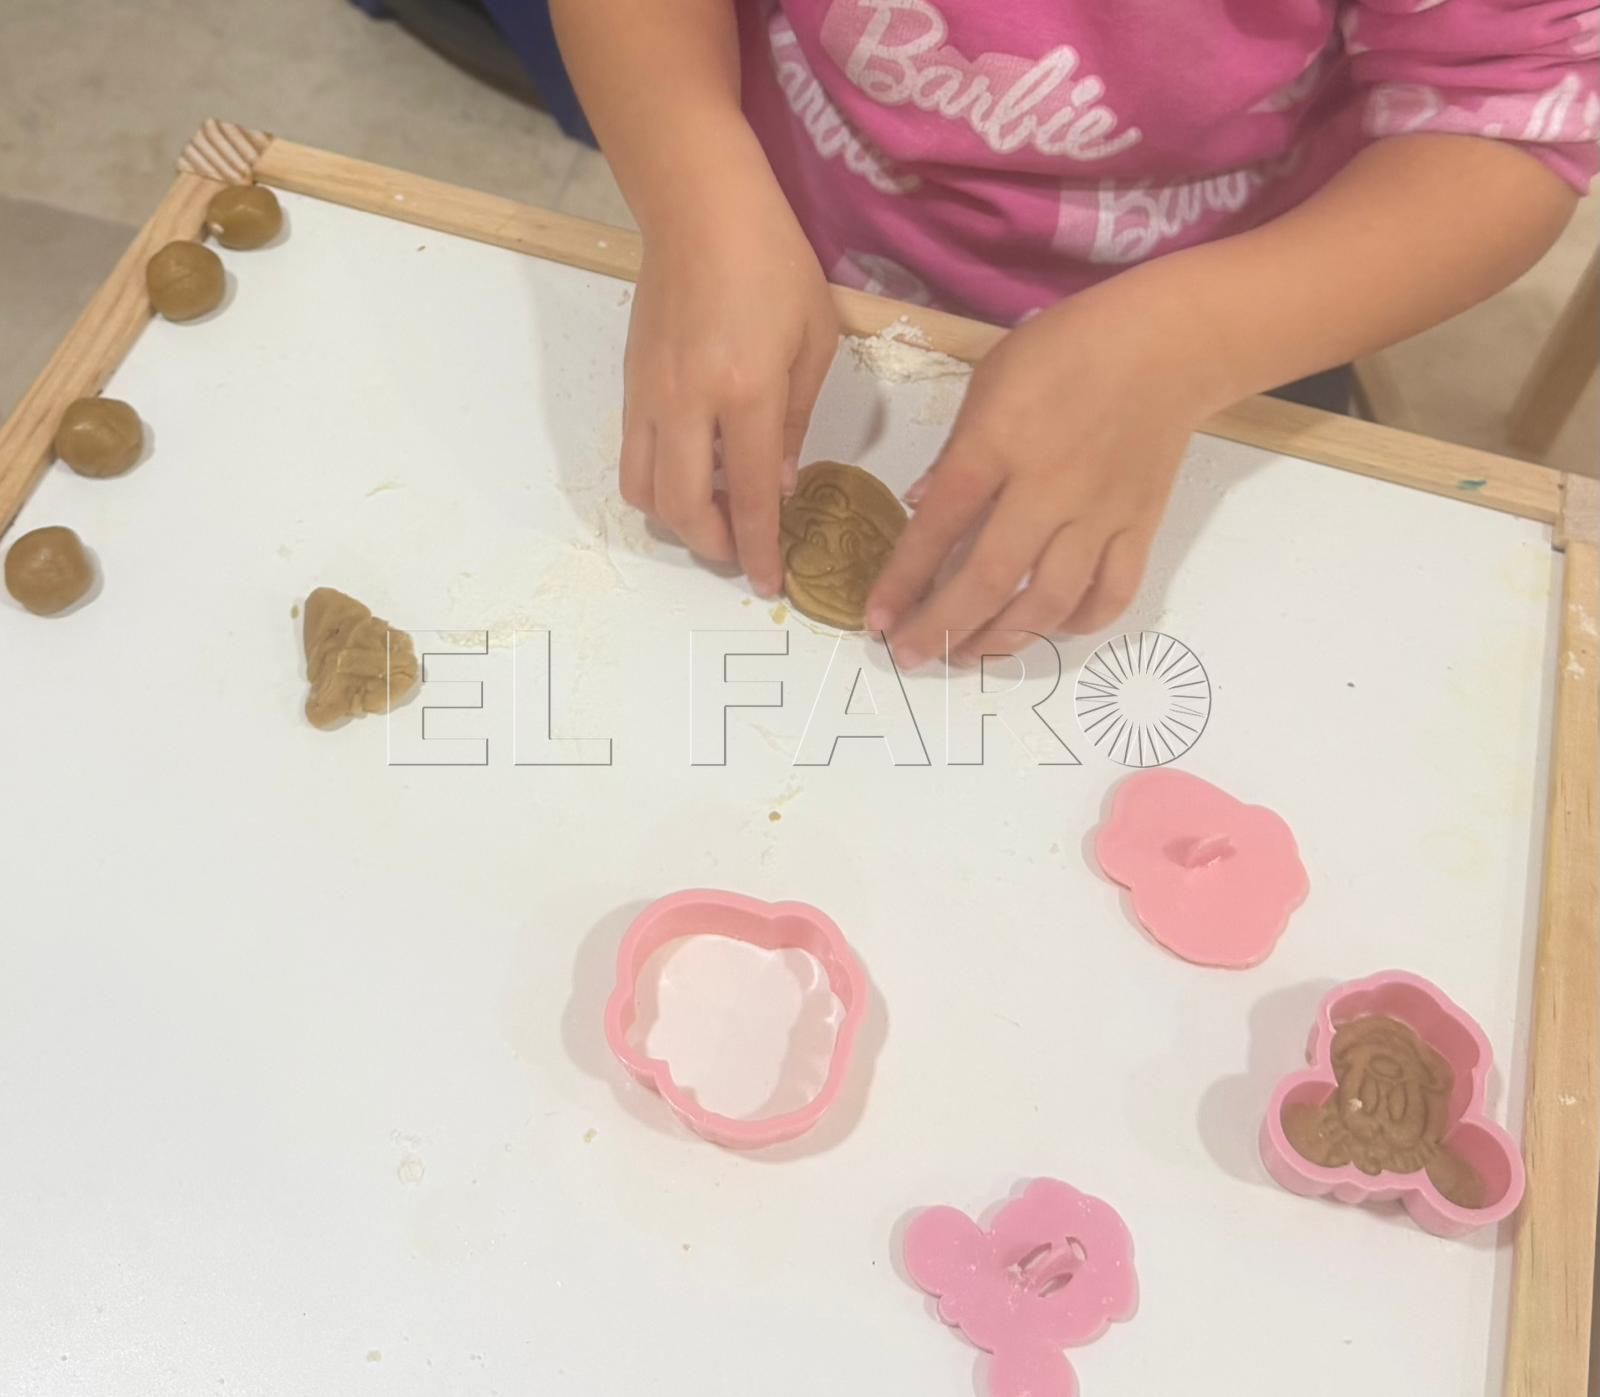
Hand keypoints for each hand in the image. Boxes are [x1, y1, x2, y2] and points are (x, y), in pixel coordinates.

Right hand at [619, 143, 838, 596]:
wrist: (698, 206)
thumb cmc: (773, 262)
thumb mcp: (815, 340)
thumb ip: (798, 420)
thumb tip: (779, 485)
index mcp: (746, 392)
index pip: (750, 497)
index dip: (761, 550)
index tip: (769, 585)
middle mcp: (688, 404)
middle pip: (682, 509)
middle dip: (714, 545)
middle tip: (744, 550)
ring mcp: (649, 396)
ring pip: (644, 491)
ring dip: (677, 520)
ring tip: (714, 515)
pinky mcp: (629, 384)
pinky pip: (632, 457)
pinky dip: (657, 484)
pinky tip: (691, 472)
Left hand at [866, 280, 1220, 666]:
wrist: (1169, 343)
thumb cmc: (1068, 350)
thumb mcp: (991, 381)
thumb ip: (954, 451)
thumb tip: (920, 506)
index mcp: (997, 444)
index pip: (939, 525)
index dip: (904, 579)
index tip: (878, 620)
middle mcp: (1047, 489)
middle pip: (989, 578)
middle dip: (943, 627)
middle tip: (913, 657)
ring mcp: (1099, 514)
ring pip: (1049, 601)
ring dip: (1002, 639)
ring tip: (969, 654)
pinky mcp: (1140, 527)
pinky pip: (1111, 593)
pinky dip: (1078, 623)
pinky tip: (1047, 628)